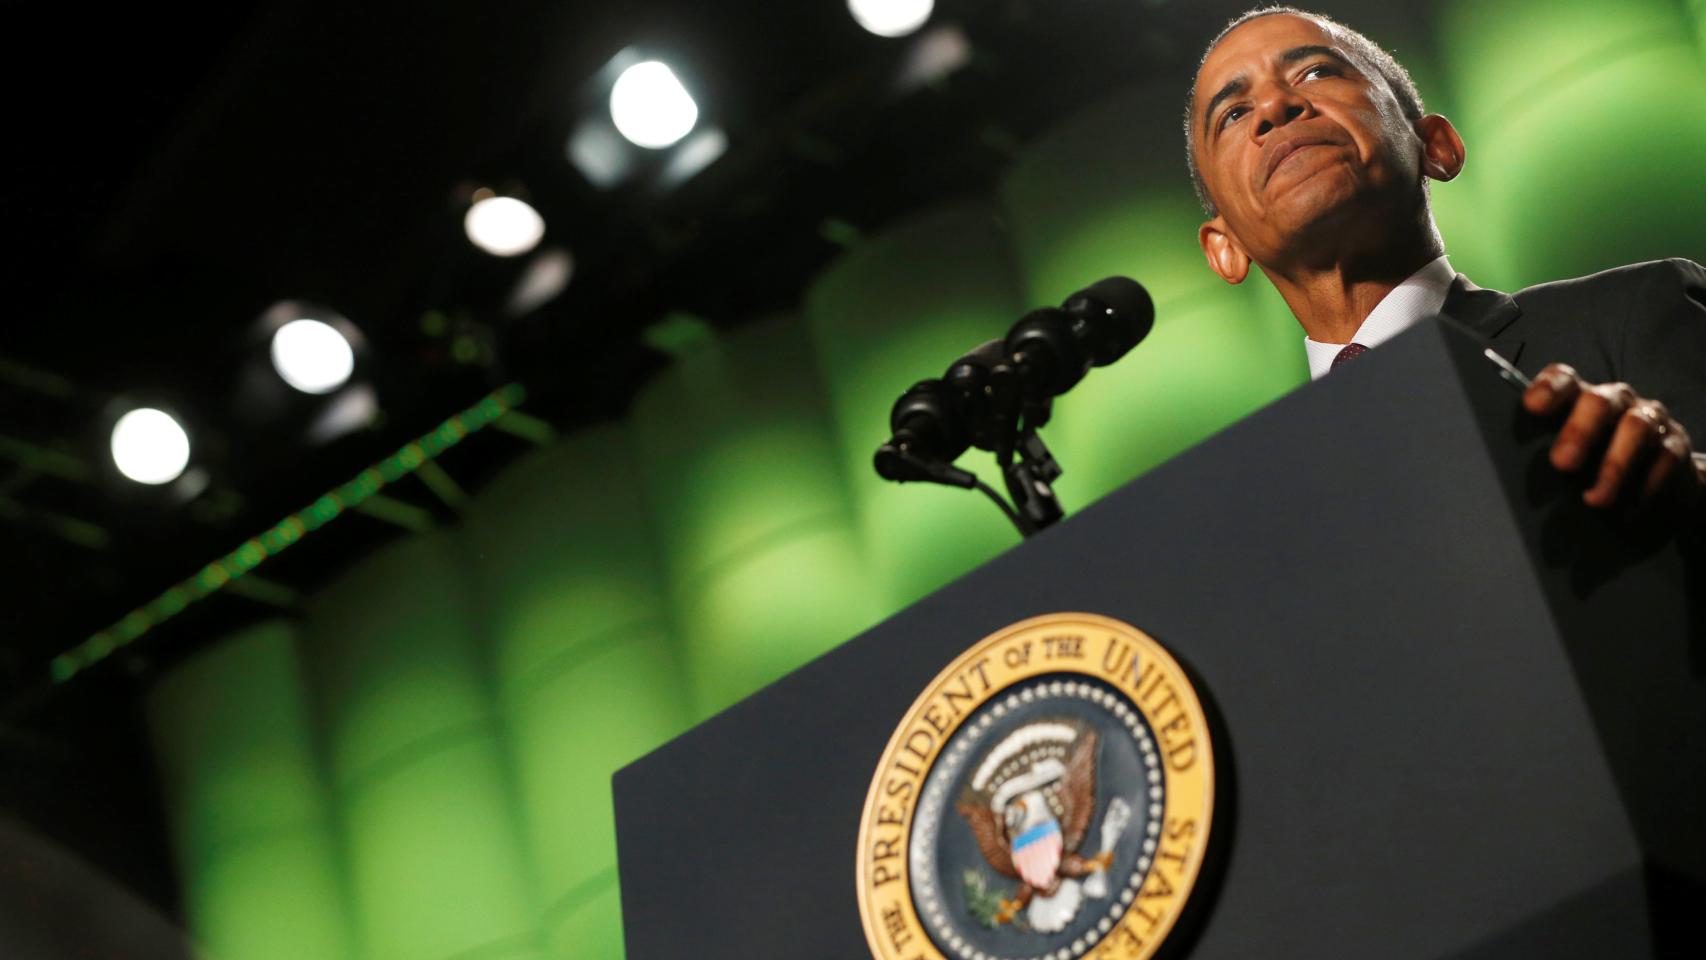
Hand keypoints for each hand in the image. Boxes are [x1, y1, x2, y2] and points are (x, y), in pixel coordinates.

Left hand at [1521, 364, 1703, 509]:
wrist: (1654, 481)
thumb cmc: (1594, 465)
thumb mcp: (1568, 456)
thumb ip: (1544, 454)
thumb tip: (1509, 478)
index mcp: (1580, 398)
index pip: (1564, 380)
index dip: (1549, 388)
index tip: (1532, 407)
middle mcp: (1616, 401)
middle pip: (1598, 402)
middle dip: (1579, 431)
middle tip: (1561, 464)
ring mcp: (1649, 420)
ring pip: (1635, 428)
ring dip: (1614, 465)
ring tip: (1595, 500)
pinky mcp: (1674, 446)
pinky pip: (1665, 457)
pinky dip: (1646, 482)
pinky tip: (1628, 508)